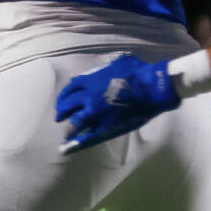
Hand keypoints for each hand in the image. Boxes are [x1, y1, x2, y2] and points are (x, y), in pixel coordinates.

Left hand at [55, 54, 179, 153]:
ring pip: (75, 122)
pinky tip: (70, 147)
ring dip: (69, 128)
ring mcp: (95, 113)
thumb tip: (106, 68)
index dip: (64, 96)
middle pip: (67, 106)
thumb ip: (106, 69)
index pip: (70, 89)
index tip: (62, 101)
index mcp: (89, 81)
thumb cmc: (138, 73)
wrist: (151, 88)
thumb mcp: (117, 64)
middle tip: (59, 117)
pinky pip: (88, 135)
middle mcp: (88, 97)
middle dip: (62, 112)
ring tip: (66, 134)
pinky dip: (78, 141)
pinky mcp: (106, 126)